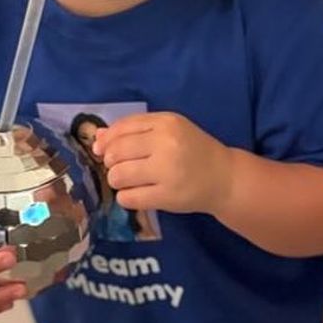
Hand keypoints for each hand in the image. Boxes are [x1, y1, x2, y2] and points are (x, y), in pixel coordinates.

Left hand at [92, 113, 232, 214]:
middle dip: (111, 163)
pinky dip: (126, 198)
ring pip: (118, 176)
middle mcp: (166, 144)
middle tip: (122, 167)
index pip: (121, 129)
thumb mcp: (169, 131)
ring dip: (117, 181)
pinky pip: (128, 198)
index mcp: (166, 123)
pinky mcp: (167, 196)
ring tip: (130, 182)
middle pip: (116, 153)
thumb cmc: (193, 150)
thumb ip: (135, 130)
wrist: (224, 177)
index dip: (106, 141)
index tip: (102, 151)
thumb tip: (97, 137)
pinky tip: (137, 194)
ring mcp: (167, 171)